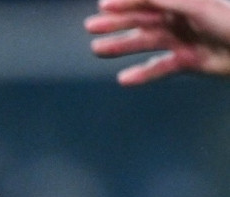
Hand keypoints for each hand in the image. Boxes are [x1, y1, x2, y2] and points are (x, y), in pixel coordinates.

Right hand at [84, 0, 229, 84]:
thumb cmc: (228, 23)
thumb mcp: (195, 7)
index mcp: (183, 2)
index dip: (125, 2)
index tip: (102, 6)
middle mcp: (180, 18)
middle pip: (142, 19)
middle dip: (116, 23)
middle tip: (91, 28)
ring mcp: (182, 39)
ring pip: (146, 42)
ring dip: (121, 46)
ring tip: (97, 50)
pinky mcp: (187, 61)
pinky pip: (159, 68)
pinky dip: (142, 74)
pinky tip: (124, 79)